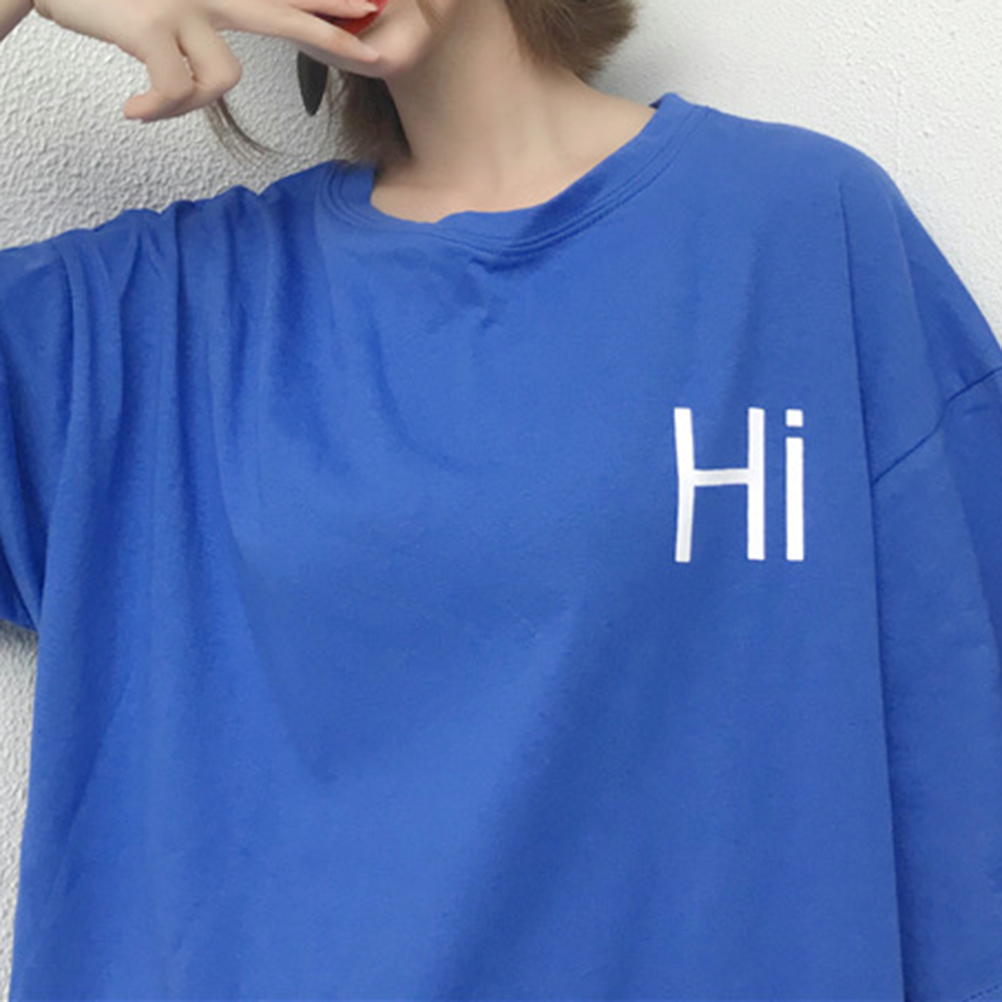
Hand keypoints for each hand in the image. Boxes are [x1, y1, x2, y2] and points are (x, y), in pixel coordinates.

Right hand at [31, 0, 379, 122]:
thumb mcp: (165, 11)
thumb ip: (199, 31)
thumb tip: (218, 72)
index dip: (327, 3)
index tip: (371, 6)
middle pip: (283, 15)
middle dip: (332, 36)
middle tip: (373, 54)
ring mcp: (182, 3)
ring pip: (222, 79)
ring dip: (187, 104)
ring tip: (151, 101)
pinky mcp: (152, 24)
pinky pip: (178, 91)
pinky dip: (157, 109)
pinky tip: (133, 110)